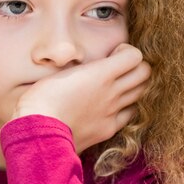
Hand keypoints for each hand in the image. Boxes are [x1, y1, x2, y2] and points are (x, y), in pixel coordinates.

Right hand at [11, 43, 150, 153]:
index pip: (134, 55)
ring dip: (133, 86)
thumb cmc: (41, 99)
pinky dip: (125, 108)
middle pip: (144, 73)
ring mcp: (112, 112)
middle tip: (121, 68)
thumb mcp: (59, 73)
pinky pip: (128, 115)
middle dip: (136, 67)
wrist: (39, 133)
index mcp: (101, 73)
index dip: (127, 51)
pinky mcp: (107, 129)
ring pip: (140, 94)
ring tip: (118, 86)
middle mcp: (112, 92)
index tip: (114, 53)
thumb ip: (82, 69)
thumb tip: (87, 68)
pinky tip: (111, 107)